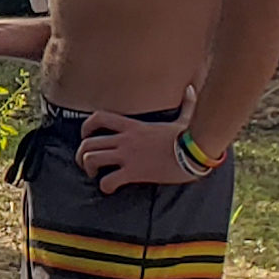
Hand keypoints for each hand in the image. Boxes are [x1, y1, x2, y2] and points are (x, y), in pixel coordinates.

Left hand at [78, 93, 203, 191]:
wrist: (197, 152)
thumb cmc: (191, 137)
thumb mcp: (183, 118)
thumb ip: (185, 105)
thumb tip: (192, 90)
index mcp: (133, 126)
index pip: (99, 118)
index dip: (86, 127)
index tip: (86, 136)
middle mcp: (126, 139)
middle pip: (88, 142)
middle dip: (81, 154)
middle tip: (86, 163)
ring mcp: (128, 155)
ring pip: (92, 159)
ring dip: (88, 168)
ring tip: (95, 175)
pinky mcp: (134, 172)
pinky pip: (109, 180)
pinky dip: (105, 186)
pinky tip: (110, 189)